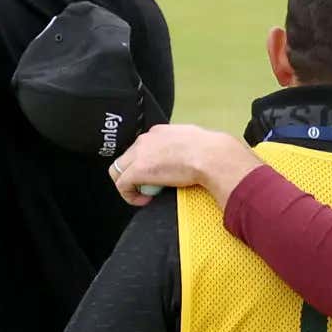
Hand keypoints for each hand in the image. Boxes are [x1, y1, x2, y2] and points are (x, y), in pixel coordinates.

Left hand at [109, 125, 262, 206]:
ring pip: (119, 170)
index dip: (147, 164)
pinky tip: (145, 200)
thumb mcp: (196, 142)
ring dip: (130, 184)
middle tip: (150, 187)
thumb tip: (193, 156)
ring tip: (147, 194)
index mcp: (159, 131)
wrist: (212, 156)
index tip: (159, 176)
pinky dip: (130, 195)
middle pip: (126, 158)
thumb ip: (186, 147)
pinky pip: (122, 184)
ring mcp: (140, 153)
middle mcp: (146, 139)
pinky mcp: (138, 170)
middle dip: (134, 174)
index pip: (142, 147)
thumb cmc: (212, 151)